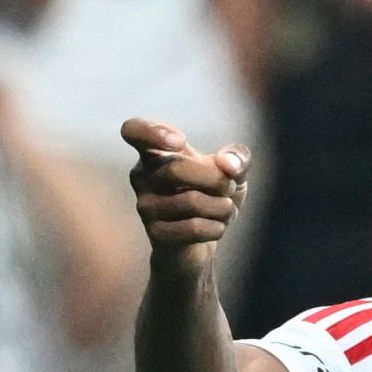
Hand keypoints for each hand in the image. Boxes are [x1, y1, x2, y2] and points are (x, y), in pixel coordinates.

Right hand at [122, 119, 249, 255]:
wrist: (202, 240)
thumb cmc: (212, 195)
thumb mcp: (232, 171)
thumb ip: (237, 157)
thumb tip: (228, 164)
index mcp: (155, 153)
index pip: (134, 131)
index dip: (153, 132)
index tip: (181, 142)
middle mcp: (142, 176)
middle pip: (176, 168)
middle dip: (216, 179)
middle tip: (231, 187)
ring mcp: (145, 206)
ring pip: (191, 201)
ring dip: (223, 207)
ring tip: (227, 210)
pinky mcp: (156, 233)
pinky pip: (193, 227)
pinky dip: (216, 227)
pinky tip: (219, 227)